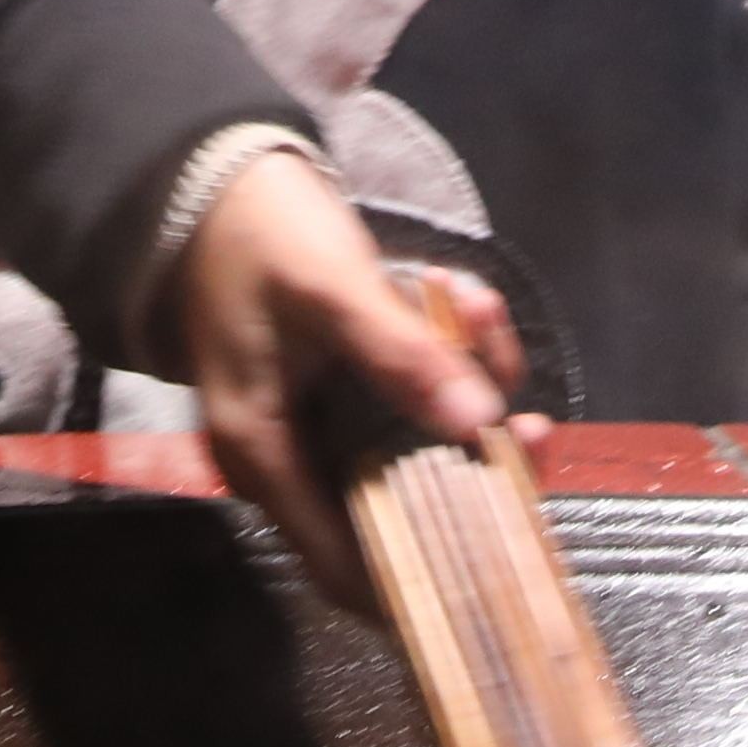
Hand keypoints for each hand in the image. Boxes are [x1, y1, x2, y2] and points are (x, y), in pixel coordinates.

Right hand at [167, 146, 530, 615]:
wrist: (216, 173)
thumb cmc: (258, 232)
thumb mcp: (329, 287)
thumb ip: (399, 355)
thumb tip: (479, 423)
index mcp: (266, 456)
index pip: (350, 569)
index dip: (428, 573)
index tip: (507, 541)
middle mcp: (291, 457)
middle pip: (401, 505)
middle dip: (473, 460)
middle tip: (531, 423)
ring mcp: (319, 422)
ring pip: (418, 443)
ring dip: (467, 385)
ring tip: (480, 312)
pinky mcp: (341, 387)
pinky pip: (411, 396)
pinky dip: (446, 355)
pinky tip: (461, 297)